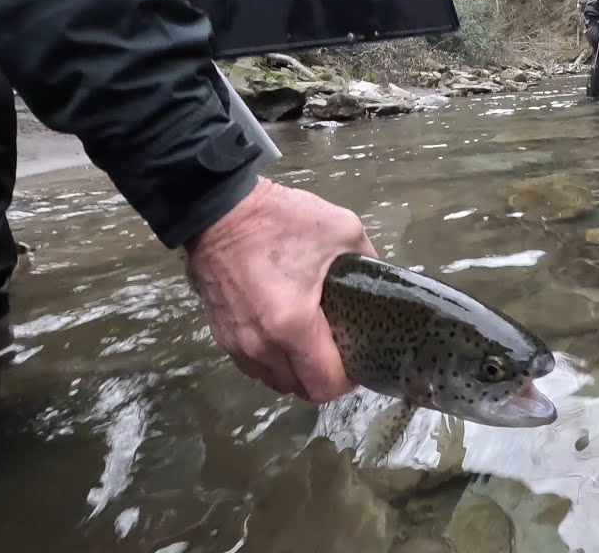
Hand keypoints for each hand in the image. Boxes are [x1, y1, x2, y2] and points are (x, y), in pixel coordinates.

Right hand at [183, 175, 377, 402]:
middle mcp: (260, 345)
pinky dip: (272, 361)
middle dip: (323, 378)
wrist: (217, 208)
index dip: (348, 380)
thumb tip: (381, 281)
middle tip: (339, 351)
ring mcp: (235, 343)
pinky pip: (253, 365)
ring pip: (273, 381)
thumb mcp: (342, 230)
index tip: (359, 358)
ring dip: (296, 372)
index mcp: (292, 325)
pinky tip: (285, 336)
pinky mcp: (219, 334)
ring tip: (313, 345)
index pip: (324, 385)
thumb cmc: (280, 219)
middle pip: (299, 389)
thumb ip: (369, 262)